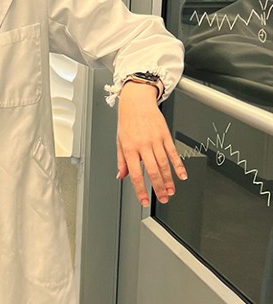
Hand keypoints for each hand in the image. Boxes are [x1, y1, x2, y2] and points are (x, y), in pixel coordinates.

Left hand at [116, 82, 187, 206]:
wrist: (136, 102)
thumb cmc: (127, 121)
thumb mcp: (119, 141)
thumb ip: (121, 160)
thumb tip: (121, 176)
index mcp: (129, 148)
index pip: (135, 174)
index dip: (140, 190)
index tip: (144, 201)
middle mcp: (143, 145)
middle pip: (153, 171)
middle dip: (158, 188)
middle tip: (163, 199)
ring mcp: (155, 140)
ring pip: (164, 164)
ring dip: (169, 180)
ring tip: (171, 191)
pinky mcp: (165, 135)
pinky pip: (173, 153)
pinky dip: (179, 165)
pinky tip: (182, 175)